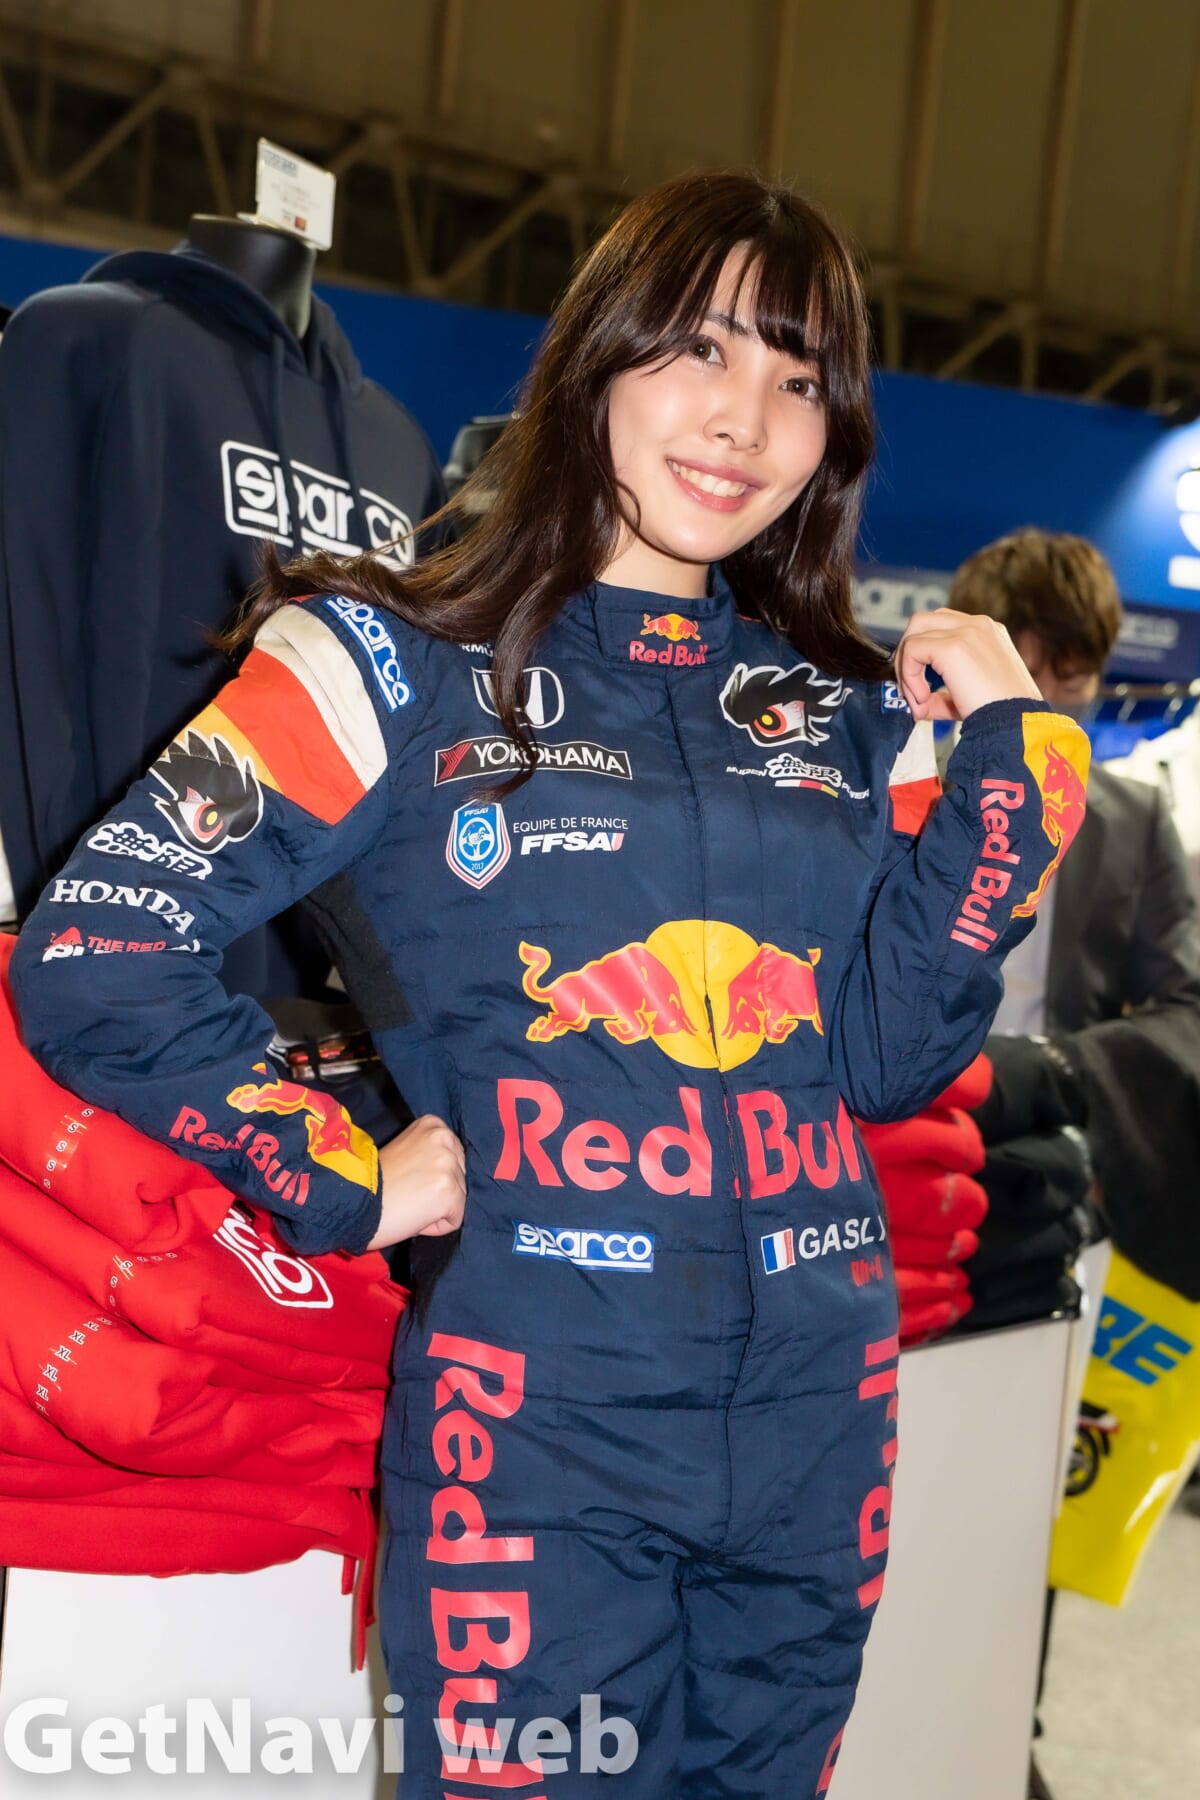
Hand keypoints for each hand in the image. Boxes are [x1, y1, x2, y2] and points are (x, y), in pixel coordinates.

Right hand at [366, 1114, 465, 1249]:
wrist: (353, 1203)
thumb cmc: (374, 1183)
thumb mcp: (405, 1151)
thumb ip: (428, 1154)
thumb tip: (448, 1173)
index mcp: (433, 1125)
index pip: (454, 1157)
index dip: (432, 1175)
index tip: (409, 1179)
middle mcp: (444, 1139)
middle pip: (461, 1176)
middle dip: (440, 1191)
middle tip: (408, 1195)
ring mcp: (449, 1165)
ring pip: (459, 1198)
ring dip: (437, 1209)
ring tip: (408, 1205)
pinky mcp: (451, 1192)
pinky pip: (455, 1218)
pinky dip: (436, 1226)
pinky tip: (413, 1217)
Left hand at [894, 609, 1040, 721]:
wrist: (1015, 723)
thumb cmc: (1001, 715)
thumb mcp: (968, 697)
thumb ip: (940, 695)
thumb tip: (916, 704)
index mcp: (986, 633)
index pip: (941, 627)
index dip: (922, 655)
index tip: (922, 688)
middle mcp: (978, 625)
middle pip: (923, 621)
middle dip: (907, 653)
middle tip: (910, 688)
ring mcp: (967, 631)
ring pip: (914, 631)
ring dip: (906, 665)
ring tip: (917, 698)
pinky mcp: (954, 646)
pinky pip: (913, 649)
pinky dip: (909, 676)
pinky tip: (923, 699)